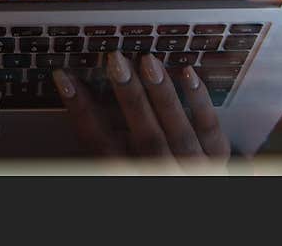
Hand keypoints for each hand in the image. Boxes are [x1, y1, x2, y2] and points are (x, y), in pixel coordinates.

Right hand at [53, 52, 229, 164]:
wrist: (192, 221)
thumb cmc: (143, 175)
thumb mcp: (119, 168)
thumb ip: (104, 147)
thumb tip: (77, 99)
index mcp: (128, 179)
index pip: (99, 145)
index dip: (80, 110)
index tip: (64, 77)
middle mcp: (160, 177)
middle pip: (144, 138)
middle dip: (129, 96)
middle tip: (115, 60)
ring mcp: (192, 170)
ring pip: (178, 132)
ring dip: (163, 94)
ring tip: (148, 60)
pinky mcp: (217, 161)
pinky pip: (210, 130)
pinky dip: (200, 101)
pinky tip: (188, 72)